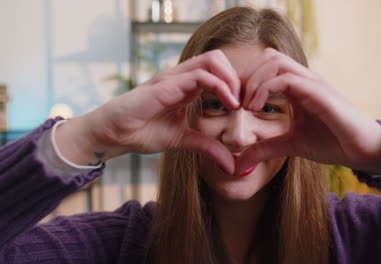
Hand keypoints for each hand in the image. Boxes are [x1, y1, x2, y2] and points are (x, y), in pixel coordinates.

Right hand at [56, 50, 239, 173]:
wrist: (114, 135)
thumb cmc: (143, 132)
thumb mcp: (184, 141)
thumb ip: (209, 148)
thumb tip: (233, 167)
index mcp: (188, 86)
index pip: (220, 71)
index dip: (238, 84)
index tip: (248, 106)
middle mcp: (183, 77)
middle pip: (220, 58)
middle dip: (238, 78)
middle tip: (245, 103)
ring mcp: (174, 78)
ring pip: (213, 60)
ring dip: (232, 79)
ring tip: (237, 104)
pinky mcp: (166, 85)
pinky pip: (199, 75)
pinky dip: (220, 86)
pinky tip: (229, 105)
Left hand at [235, 48, 380, 175]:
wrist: (362, 151)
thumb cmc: (332, 143)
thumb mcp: (290, 145)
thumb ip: (264, 149)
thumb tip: (237, 163)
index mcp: (298, 87)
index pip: (267, 67)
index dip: (247, 80)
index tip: (235, 103)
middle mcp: (305, 80)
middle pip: (269, 58)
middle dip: (248, 77)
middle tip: (238, 102)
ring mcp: (313, 83)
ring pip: (276, 62)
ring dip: (255, 81)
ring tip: (247, 105)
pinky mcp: (320, 93)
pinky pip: (288, 79)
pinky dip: (266, 88)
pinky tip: (256, 108)